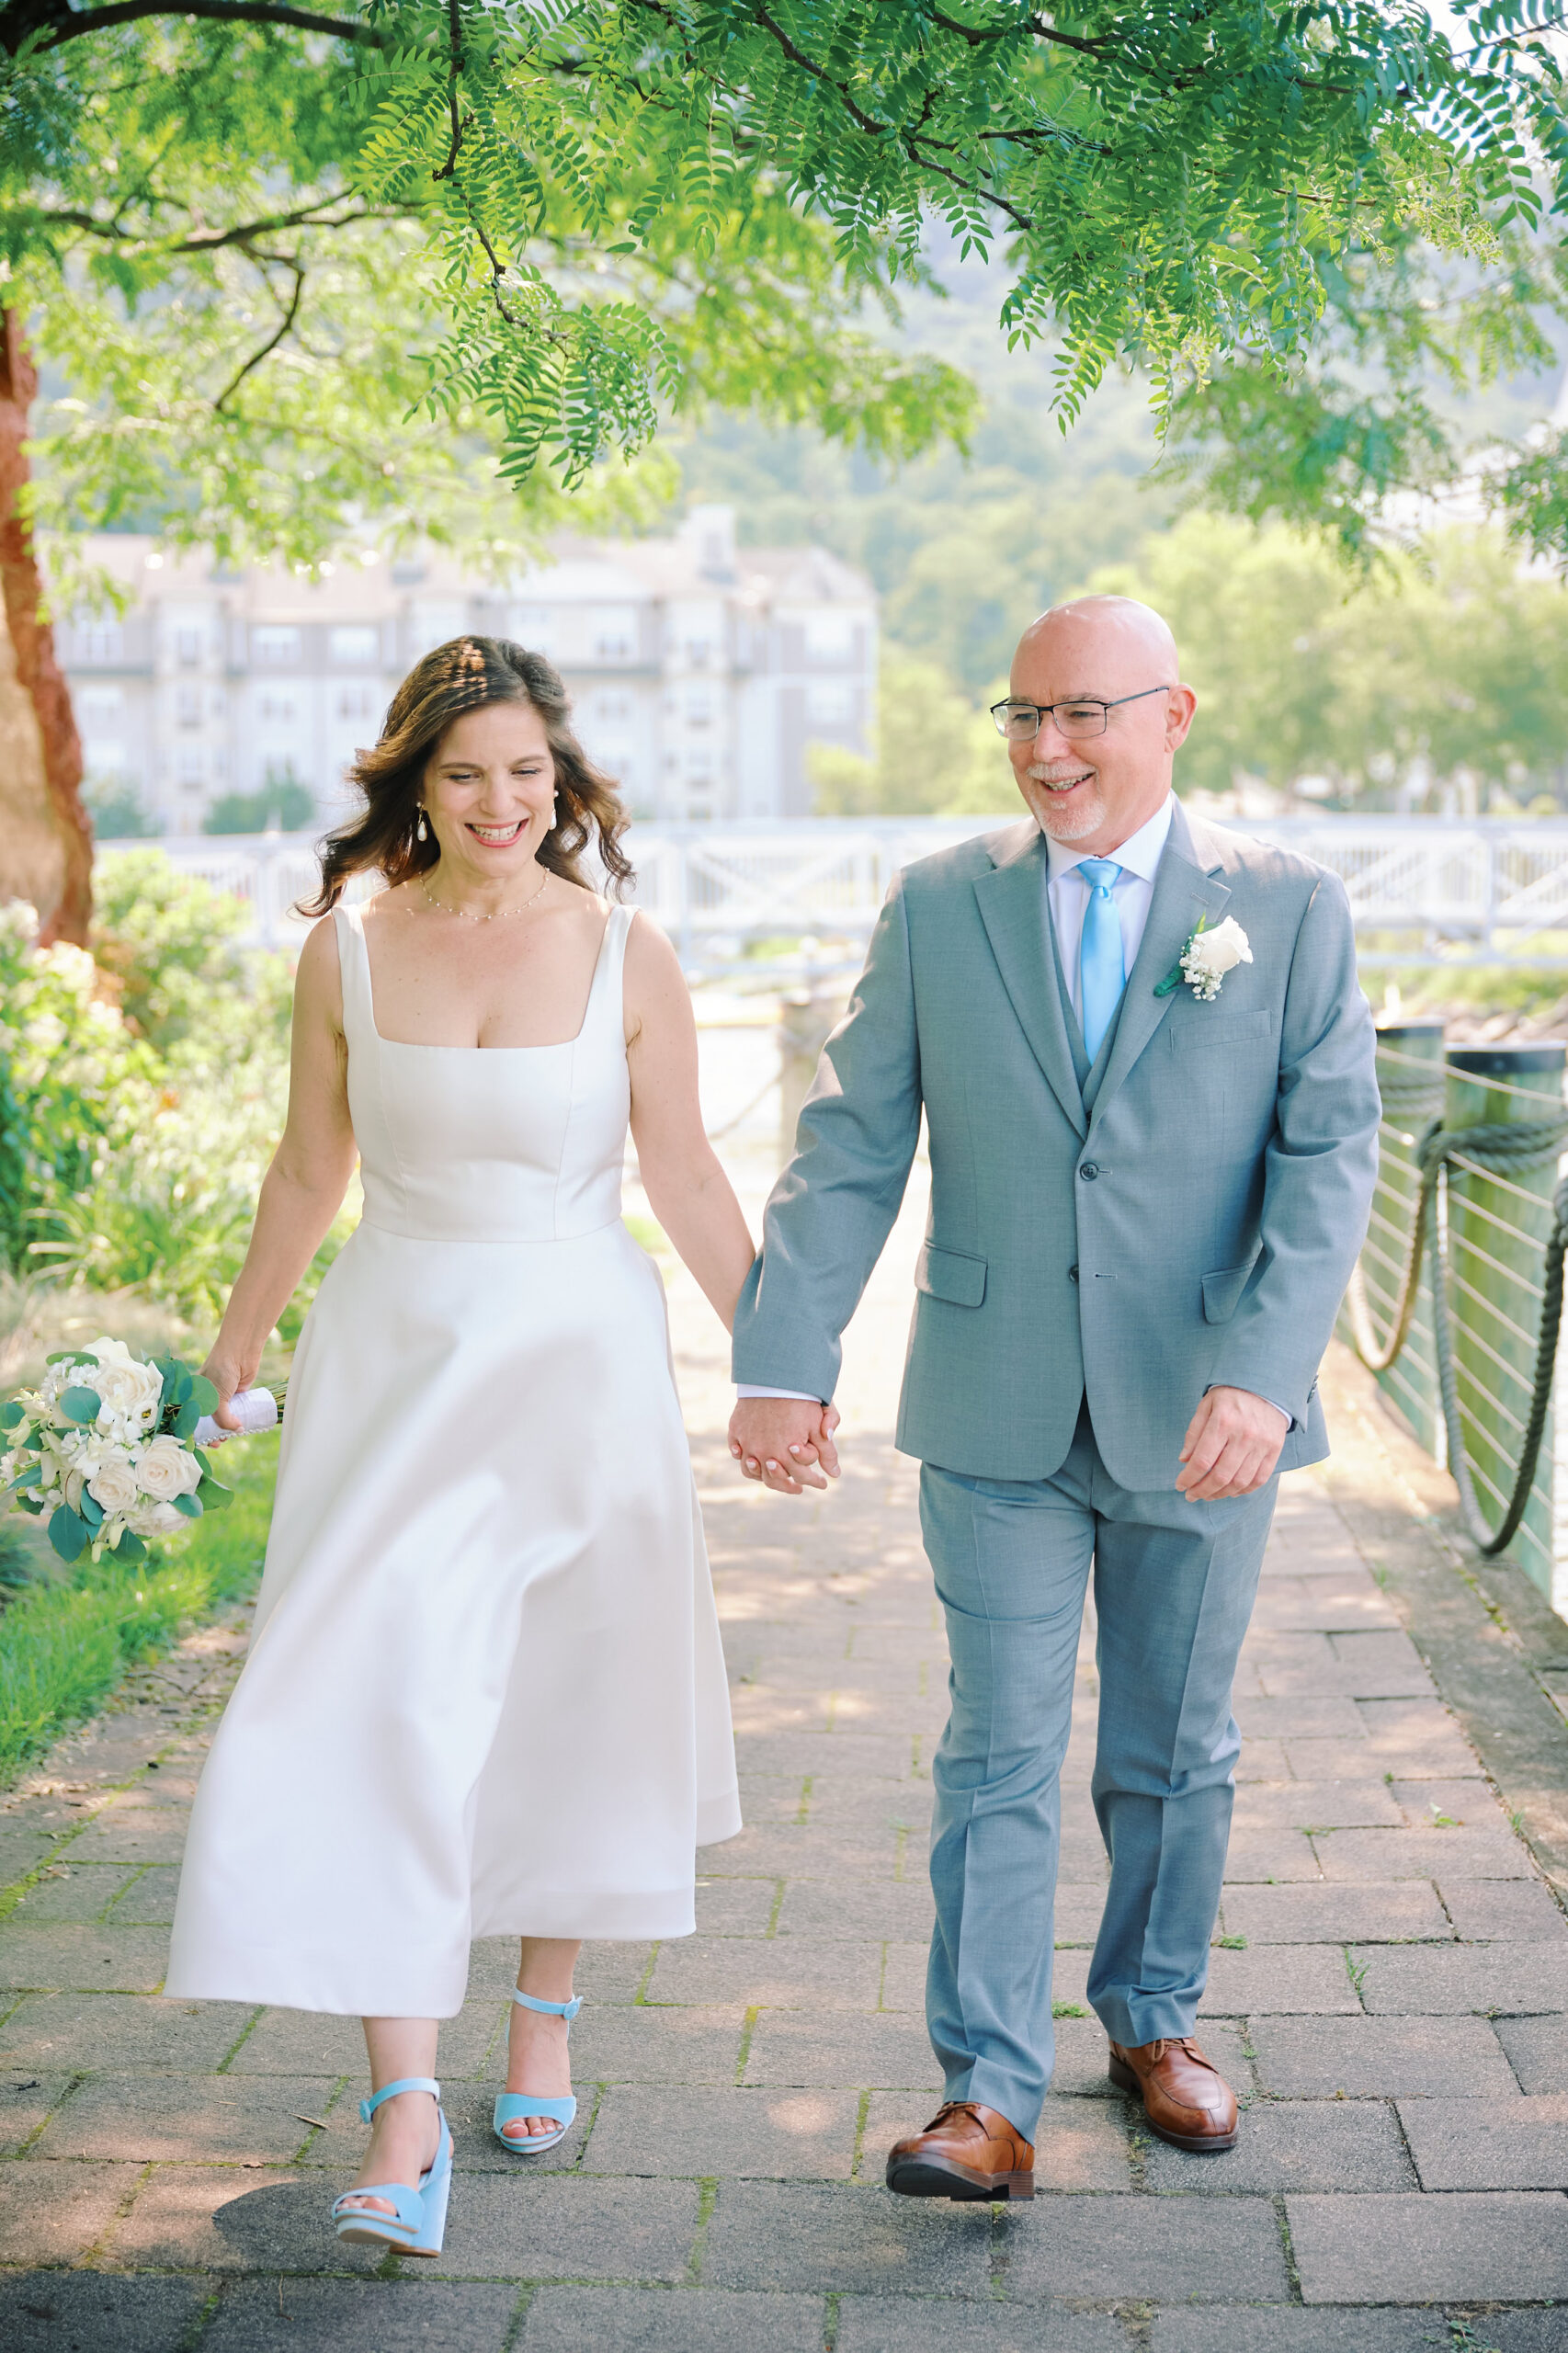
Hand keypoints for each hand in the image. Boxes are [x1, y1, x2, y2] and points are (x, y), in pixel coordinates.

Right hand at [199, 1343, 255, 1435]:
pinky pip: (234, 1412)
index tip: (202, 1442)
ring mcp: (221, 1396)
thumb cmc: (221, 1369)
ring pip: (221, 1418)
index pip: (191, 1417)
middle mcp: (205, 1396)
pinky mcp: (235, 1395)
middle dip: (211, 1433)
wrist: (240, 1352)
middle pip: (206, 1420)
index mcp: (193, 1394)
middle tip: (217, 1442)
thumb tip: (236, 1430)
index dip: (195, 1431)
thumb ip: (223, 1418)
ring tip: (227, 1438)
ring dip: (224, 1430)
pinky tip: (238, 1429)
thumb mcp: (217, 1398)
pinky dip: (236, 1421)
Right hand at [728, 1399, 840, 1495]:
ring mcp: (746, 1442)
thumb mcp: (820, 1425)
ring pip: (751, 1471)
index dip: (815, 1481)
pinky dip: (744, 1458)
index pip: (803, 1477)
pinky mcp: (735, 1430)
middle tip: (799, 1487)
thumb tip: (835, 1474)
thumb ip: (827, 1452)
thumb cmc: (801, 1399)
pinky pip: (736, 1452)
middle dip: (789, 1486)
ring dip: (764, 1476)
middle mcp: (764, 1452)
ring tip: (774, 1474)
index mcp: (787, 1453)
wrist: (776, 1374)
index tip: (823, 1483)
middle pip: (774, 1480)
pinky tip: (753, 1458)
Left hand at [1176, 1386, 1287, 1501]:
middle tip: (1191, 1495)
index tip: (1180, 1486)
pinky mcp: (1274, 1450)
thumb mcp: (1206, 1405)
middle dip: (1201, 1491)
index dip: (1188, 1478)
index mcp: (1222, 1422)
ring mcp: (1262, 1444)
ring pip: (1239, 1482)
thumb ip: (1194, 1433)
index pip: (1202, 1461)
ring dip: (1220, 1494)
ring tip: (1208, 1495)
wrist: (1266, 1385)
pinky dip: (1243, 1490)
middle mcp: (1244, 1435)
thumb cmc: (1230, 1395)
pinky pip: (1259, 1479)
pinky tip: (1230, 1492)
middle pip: (1220, 1476)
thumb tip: (1184, 1460)